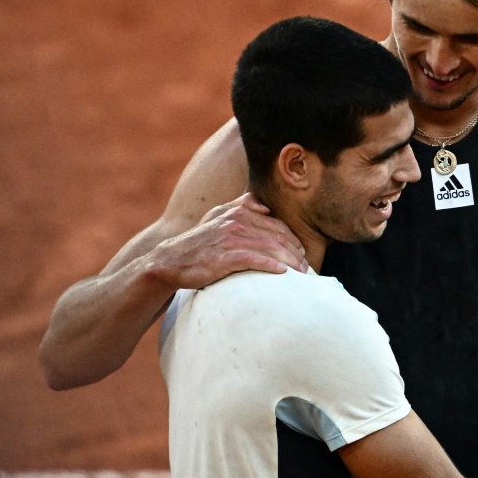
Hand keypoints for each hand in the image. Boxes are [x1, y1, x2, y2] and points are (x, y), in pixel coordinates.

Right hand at [148, 193, 307, 288]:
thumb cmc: (199, 242)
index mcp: (237, 212)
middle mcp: (235, 222)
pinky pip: (253, 260)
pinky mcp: (223, 257)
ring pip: (268, 248)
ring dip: (289, 260)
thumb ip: (240, 206)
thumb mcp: (216, 216)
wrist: (171, 260)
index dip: (291, 239)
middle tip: (306, 265)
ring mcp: (229, 239)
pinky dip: (270, 265)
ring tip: (301, 272)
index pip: (275, 224)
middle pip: (276, 236)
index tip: (301, 252)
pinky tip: (282, 272)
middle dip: (294, 251)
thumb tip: (263, 205)